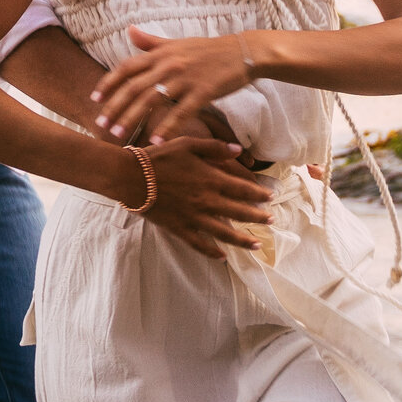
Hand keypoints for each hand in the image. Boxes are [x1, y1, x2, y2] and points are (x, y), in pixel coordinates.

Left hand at [92, 26, 251, 143]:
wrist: (243, 52)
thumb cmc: (208, 50)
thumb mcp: (177, 42)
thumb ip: (151, 42)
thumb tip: (129, 31)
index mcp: (161, 53)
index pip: (126, 67)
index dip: (108, 83)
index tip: (94, 99)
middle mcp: (168, 64)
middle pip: (134, 87)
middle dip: (114, 107)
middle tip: (100, 125)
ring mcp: (185, 78)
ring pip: (151, 100)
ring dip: (132, 119)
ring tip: (118, 135)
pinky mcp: (203, 91)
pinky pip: (181, 112)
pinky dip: (167, 127)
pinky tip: (156, 141)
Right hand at [127, 136, 271, 258]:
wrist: (130, 177)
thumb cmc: (159, 157)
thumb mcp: (187, 144)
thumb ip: (214, 147)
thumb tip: (239, 150)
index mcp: (211, 179)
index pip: (243, 190)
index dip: (259, 194)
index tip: (270, 197)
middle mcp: (207, 201)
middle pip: (239, 213)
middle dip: (258, 218)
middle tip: (271, 221)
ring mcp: (194, 218)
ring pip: (225, 233)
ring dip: (243, 240)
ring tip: (257, 245)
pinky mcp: (179, 228)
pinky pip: (200, 244)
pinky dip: (212, 252)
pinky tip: (222, 257)